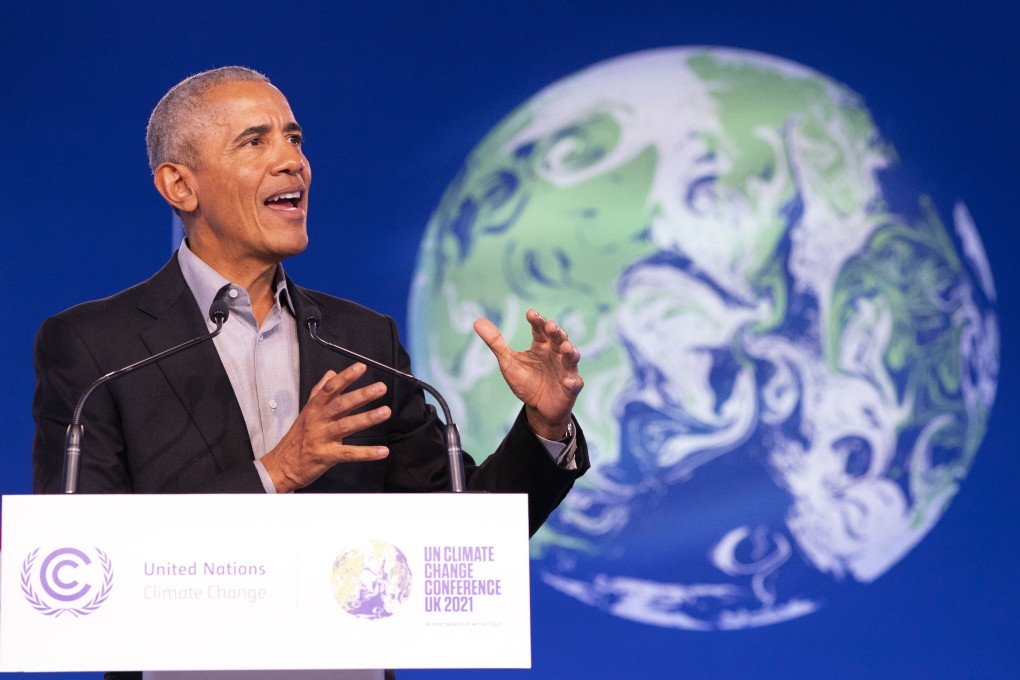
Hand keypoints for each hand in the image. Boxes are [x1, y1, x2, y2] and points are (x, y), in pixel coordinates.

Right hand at [260, 363, 390, 492]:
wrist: (282, 466)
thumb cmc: (297, 438)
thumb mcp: (306, 411)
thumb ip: (319, 392)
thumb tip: (330, 374)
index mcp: (315, 408)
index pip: (330, 388)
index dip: (345, 377)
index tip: (361, 367)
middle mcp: (318, 420)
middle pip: (341, 404)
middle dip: (361, 395)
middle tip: (380, 388)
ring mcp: (322, 438)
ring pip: (346, 426)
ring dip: (367, 418)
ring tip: (385, 412)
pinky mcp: (327, 456)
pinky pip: (349, 453)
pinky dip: (366, 453)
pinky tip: (382, 451)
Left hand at [473, 309, 582, 440]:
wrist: (538, 408)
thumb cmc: (526, 382)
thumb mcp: (508, 362)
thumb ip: (495, 342)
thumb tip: (477, 321)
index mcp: (541, 346)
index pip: (540, 330)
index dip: (537, 321)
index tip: (530, 313)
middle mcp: (556, 354)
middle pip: (558, 339)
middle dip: (556, 332)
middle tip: (551, 326)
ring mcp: (566, 370)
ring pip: (571, 357)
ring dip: (570, 351)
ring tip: (566, 347)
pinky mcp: (571, 387)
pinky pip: (574, 383)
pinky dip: (572, 381)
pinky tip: (567, 380)